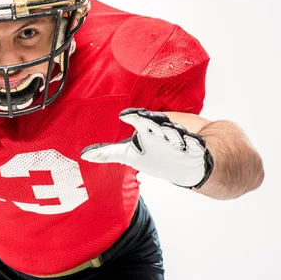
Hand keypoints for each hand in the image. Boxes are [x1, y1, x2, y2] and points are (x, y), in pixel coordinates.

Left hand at [80, 108, 213, 188]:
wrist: (183, 164)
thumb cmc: (153, 155)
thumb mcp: (128, 155)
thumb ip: (108, 153)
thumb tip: (84, 156)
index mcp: (147, 129)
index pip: (139, 120)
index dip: (133, 116)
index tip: (123, 115)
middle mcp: (163, 132)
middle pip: (159, 124)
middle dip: (155, 123)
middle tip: (149, 123)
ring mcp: (179, 140)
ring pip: (177, 133)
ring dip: (174, 135)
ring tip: (172, 137)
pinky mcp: (194, 148)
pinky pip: (195, 145)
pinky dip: (193, 145)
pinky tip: (192, 146)